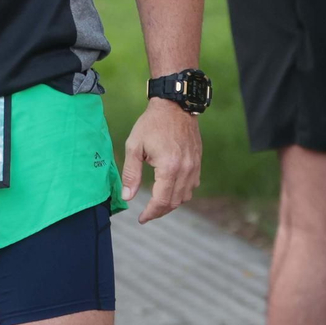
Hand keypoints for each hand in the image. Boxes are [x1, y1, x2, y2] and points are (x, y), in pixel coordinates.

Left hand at [120, 97, 201, 223]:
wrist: (175, 105)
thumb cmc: (152, 124)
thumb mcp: (134, 146)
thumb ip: (131, 174)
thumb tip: (127, 197)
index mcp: (169, 167)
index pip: (162, 201)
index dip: (151, 213)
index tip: (141, 218)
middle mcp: (186, 170)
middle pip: (175, 202)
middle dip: (160, 211)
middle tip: (146, 213)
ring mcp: (194, 166)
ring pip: (185, 196)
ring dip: (171, 203)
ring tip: (156, 204)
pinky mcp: (198, 162)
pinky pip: (192, 186)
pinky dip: (181, 193)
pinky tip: (169, 190)